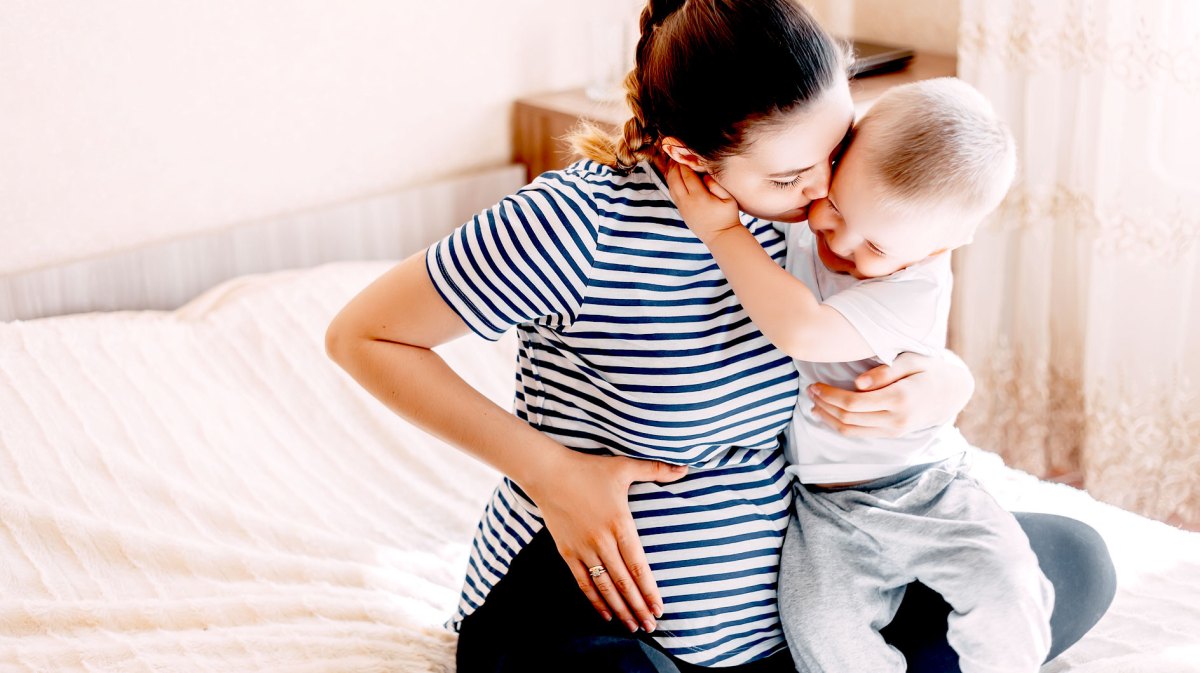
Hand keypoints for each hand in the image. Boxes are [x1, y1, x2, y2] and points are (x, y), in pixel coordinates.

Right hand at [524, 449, 688, 632]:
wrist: (548, 473)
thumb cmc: (589, 469)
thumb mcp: (624, 466)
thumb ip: (655, 469)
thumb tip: (685, 468)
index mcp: (620, 524)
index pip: (639, 566)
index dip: (650, 590)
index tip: (660, 608)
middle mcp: (602, 541)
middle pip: (624, 583)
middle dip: (639, 607)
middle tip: (651, 626)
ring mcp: (583, 549)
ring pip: (605, 587)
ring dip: (620, 609)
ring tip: (633, 626)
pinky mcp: (567, 552)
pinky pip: (583, 582)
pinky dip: (595, 600)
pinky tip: (606, 614)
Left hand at [665, 161, 741, 243]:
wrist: (720, 236)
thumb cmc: (727, 216)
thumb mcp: (728, 199)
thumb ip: (716, 184)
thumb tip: (704, 174)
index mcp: (699, 197)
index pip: (687, 175)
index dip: (684, 162)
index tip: (684, 152)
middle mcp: (687, 202)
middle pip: (675, 179)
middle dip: (674, 165)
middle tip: (675, 153)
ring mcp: (683, 207)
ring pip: (671, 186)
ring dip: (670, 173)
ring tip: (673, 162)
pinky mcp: (682, 211)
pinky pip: (673, 193)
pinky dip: (671, 182)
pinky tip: (674, 175)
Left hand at [807, 351, 974, 437]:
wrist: (953, 391)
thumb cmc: (929, 368)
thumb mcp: (912, 359)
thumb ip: (885, 370)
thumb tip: (857, 383)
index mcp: (900, 398)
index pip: (854, 403)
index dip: (830, 396)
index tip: (814, 384)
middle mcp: (896, 419)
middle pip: (848, 419)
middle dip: (825, 405)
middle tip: (809, 391)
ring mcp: (894, 430)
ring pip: (851, 431)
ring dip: (828, 419)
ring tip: (814, 403)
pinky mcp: (892, 434)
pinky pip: (860, 434)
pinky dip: (840, 426)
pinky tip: (828, 415)